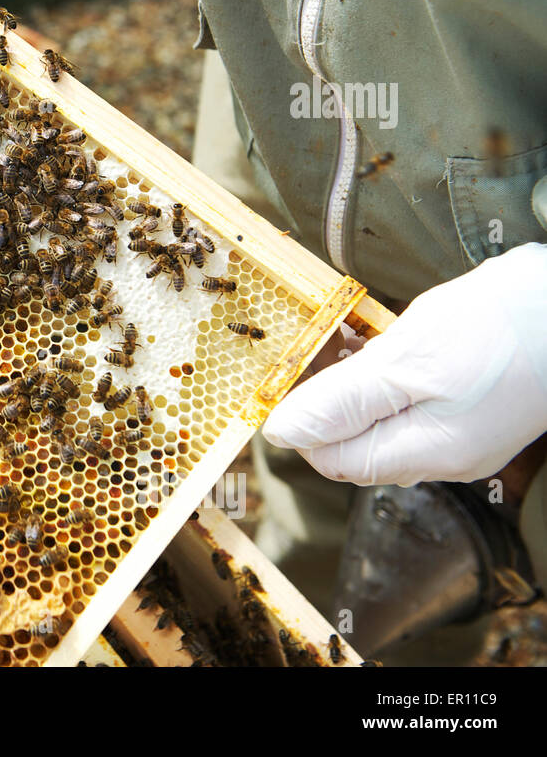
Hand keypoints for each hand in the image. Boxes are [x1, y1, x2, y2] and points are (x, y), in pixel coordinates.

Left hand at [262, 243, 546, 486]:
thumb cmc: (502, 325)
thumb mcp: (406, 359)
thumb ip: (342, 402)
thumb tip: (281, 434)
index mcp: (425, 454)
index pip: (330, 458)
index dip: (300, 419)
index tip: (288, 373)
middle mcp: (444, 458)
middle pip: (354, 443)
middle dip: (327, 398)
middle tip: (323, 345)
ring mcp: (462, 436)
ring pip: (380, 421)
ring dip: (355, 383)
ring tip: (356, 338)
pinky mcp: (473, 409)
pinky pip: (410, 405)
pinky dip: (387, 376)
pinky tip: (389, 342)